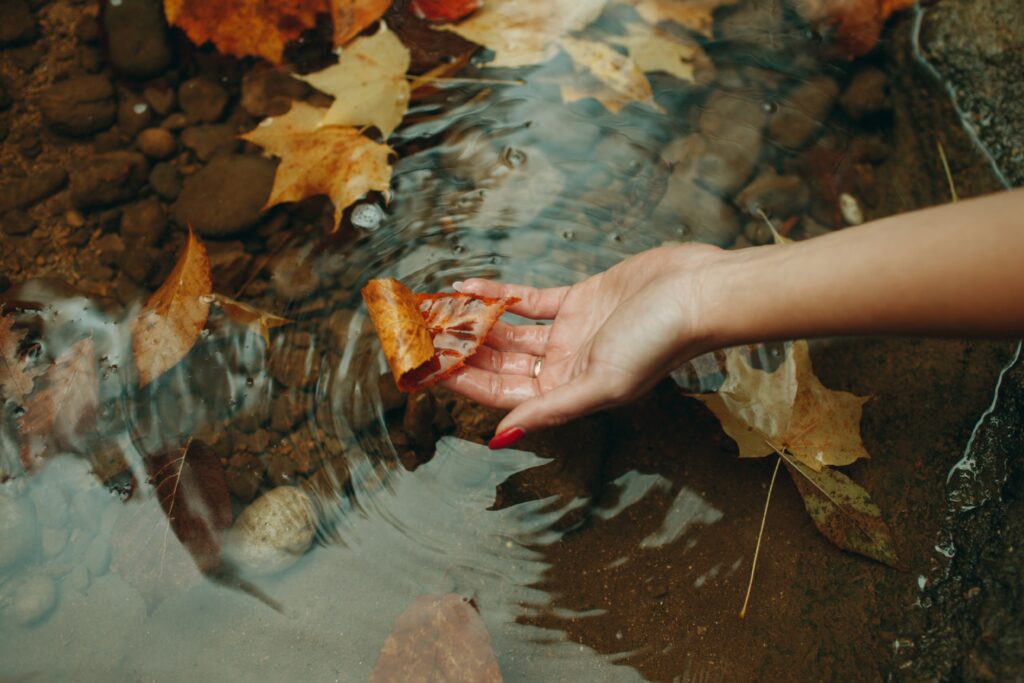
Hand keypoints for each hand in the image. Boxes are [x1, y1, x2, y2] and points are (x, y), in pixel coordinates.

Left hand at [441, 243, 724, 446]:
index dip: (463, 382)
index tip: (426, 369)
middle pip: (499, 364)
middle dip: (462, 351)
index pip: (502, 394)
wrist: (697, 292)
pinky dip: (499, 295)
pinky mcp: (578, 300)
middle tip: (420, 335)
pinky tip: (467, 287)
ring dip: (474, 322)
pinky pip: (528, 301)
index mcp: (568, 394)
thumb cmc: (658, 343)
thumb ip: (550, 410)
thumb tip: (501, 440)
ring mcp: (569, 333)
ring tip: (435, 310)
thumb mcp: (601, 383)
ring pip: (508, 332)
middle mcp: (565, 368)